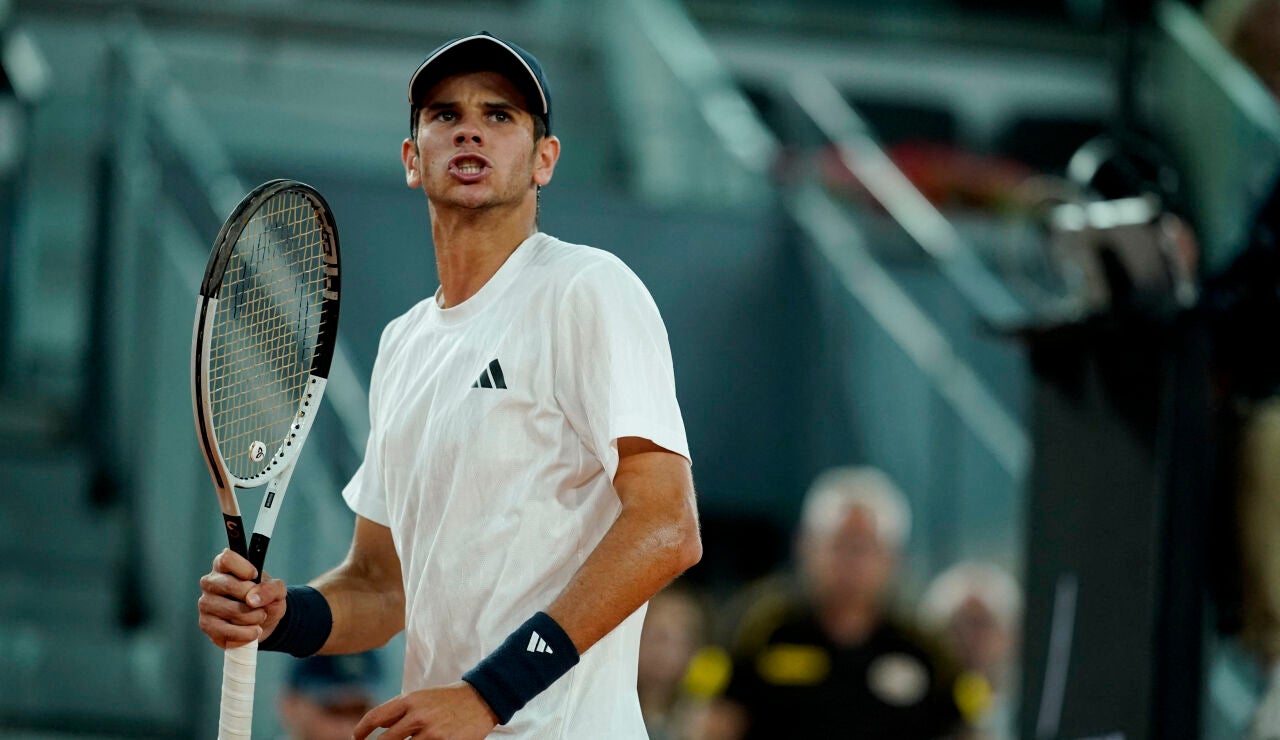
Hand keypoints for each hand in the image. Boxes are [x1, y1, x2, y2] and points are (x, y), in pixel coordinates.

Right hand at [196, 548, 286, 648]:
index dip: (242, 568)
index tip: (255, 576)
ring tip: (259, 618)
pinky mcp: (206, 624)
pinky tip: (253, 631)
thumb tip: (252, 599)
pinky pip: (224, 630)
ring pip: (229, 610)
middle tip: (261, 605)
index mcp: (225, 566)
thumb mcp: (277, 590)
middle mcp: (210, 582)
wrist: (264, 622)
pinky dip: (244, 633)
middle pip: (229, 585)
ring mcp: (206, 603)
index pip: (226, 558)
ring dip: (252, 618)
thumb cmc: (266, 599)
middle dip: (252, 598)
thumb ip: (270, 589)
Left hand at [353, 682, 498, 739]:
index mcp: (410, 700)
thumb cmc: (449, 699)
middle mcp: (417, 715)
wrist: (481, 699)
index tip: (357, 738)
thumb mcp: (423, 697)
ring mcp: (431, 732)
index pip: (376, 717)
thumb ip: (401, 711)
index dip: (362, 730)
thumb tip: (381, 727)